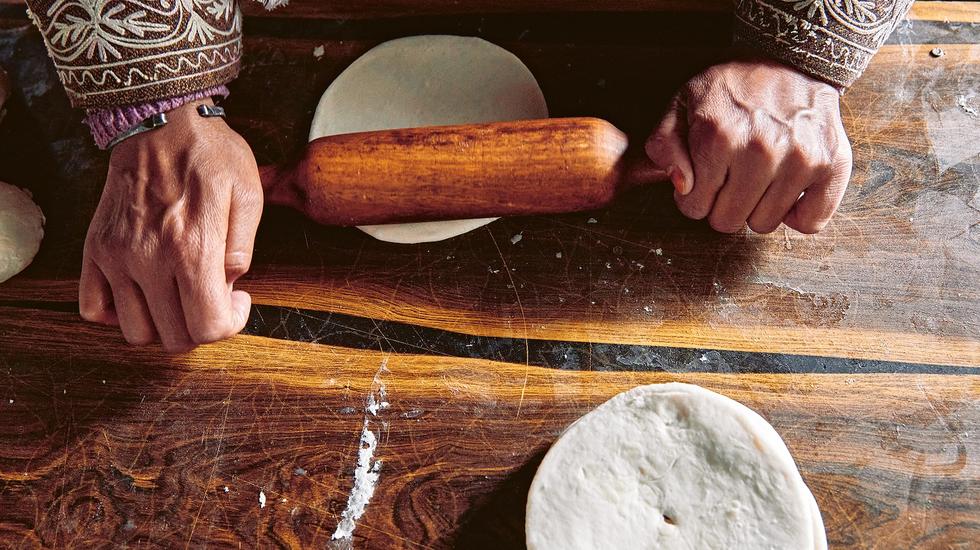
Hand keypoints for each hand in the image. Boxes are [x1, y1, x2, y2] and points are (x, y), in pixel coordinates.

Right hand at [79, 100, 262, 351]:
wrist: (158, 119)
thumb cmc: (210, 154)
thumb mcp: (247, 193)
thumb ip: (245, 245)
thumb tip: (234, 283)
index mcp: (193, 248)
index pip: (209, 327)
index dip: (231, 324)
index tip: (237, 299)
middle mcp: (149, 259)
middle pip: (175, 338)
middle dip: (202, 326)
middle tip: (212, 294)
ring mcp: (117, 257)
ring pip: (136, 332)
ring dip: (163, 324)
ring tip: (180, 294)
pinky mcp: (96, 250)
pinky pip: (93, 308)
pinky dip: (118, 313)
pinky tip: (144, 292)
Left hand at [646, 59, 851, 233]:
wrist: (791, 57)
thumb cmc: (732, 86)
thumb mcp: (681, 104)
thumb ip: (664, 145)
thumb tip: (682, 186)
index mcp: (719, 137)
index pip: (694, 208)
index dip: (693, 197)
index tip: (702, 179)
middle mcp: (761, 150)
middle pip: (728, 221)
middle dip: (721, 204)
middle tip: (730, 176)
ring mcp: (800, 159)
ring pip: (764, 224)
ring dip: (756, 206)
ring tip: (758, 175)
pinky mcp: (832, 164)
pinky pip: (811, 222)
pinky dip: (797, 214)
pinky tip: (785, 190)